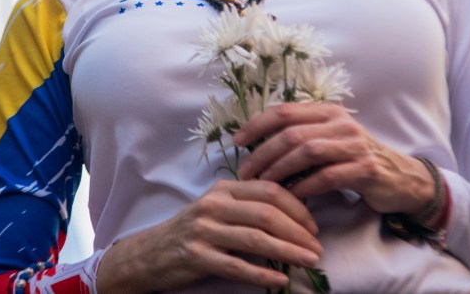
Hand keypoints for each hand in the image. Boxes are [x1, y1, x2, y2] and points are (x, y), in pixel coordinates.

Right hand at [95, 179, 321, 292]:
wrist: (152, 253)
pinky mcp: (196, 256)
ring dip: (287, 252)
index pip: (269, 191)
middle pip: (266, 214)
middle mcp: (214, 205)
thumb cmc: (194, 229)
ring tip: (309, 262)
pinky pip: (236, 266)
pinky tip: (280, 281)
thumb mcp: (218, 207)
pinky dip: (261, 274)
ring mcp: (204, 231)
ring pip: (255, 239)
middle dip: (298, 232)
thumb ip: (248, 204)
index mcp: (224, 188)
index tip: (314, 226)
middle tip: (317, 248)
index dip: (297, 208)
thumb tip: (295, 212)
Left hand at [233, 102, 433, 215]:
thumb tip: (257, 145)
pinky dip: (304, 187)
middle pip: (292, 133)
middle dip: (262, 153)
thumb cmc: (356, 161)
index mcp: (328, 112)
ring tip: (263, 186)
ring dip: (279, 170)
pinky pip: (326, 177)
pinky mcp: (365, 169)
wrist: (401, 179)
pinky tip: (291, 198)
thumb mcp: (330, 140)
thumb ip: (302, 137)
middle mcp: (342, 123)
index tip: (236, 142)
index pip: (285, 111)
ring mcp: (355, 145)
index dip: (256, 125)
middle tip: (245, 173)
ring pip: (306, 152)